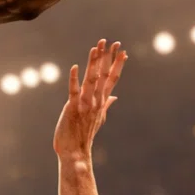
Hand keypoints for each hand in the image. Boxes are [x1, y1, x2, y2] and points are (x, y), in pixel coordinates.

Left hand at [54, 40, 125, 159]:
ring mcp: (85, 104)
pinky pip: (74, 91)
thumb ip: (106, 105)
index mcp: (101, 102)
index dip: (117, 65)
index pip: (111, 79)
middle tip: (113, 42)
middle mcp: (95, 101)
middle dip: (108, 59)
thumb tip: (115, 97)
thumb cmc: (84, 135)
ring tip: (96, 48)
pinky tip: (74, 66)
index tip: (122, 51)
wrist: (75, 152)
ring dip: (94, 63)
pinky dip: (74, 79)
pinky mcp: (72, 108)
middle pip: (104, 76)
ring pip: (91, 80)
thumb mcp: (98, 118)